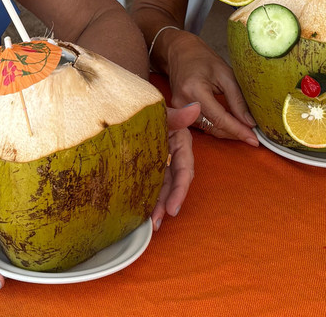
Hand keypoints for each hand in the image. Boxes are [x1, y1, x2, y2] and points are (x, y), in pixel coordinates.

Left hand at [150, 103, 198, 230]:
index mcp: (181, 142)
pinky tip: (140, 211)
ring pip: (161, 186)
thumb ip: (178, 113)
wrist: (129, 101)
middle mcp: (172, 154)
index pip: (184, 169)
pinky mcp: (146, 164)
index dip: (180, 189)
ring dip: (157, 205)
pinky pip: (148, 182)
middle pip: (173, 183)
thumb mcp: (162, 109)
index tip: (173, 207)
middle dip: (167, 203)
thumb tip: (196, 107)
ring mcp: (159, 160)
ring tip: (151, 223)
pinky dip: (146, 196)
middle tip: (157, 221)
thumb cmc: (148, 104)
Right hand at [166, 34, 259, 146]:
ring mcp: (178, 109)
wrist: (180, 52)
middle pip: (213, 127)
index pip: (219, 118)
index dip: (238, 130)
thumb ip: (237, 99)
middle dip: (235, 133)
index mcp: (195, 90)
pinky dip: (217, 126)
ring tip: (244, 130)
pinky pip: (201, 125)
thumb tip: (249, 122)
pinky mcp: (178, 112)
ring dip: (226, 131)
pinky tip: (230, 124)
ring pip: (208, 129)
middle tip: (254, 137)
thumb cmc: (203, 59)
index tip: (254, 139)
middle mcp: (183, 102)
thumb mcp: (225, 74)